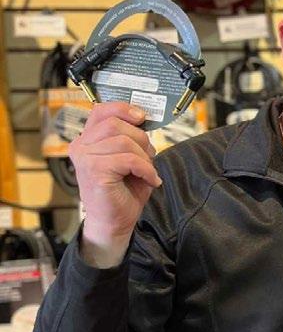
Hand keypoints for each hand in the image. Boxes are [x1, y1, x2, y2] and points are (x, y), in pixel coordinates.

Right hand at [68, 103, 160, 264]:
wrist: (113, 222)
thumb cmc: (122, 191)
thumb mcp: (129, 158)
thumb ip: (132, 139)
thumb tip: (145, 120)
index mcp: (88, 139)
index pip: (101, 110)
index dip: (124, 109)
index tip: (142, 117)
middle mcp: (82, 146)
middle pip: (116, 124)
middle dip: (141, 138)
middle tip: (149, 157)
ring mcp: (86, 158)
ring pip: (124, 141)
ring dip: (145, 157)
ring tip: (148, 172)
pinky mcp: (96, 171)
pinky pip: (129, 159)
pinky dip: (146, 169)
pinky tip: (150, 180)